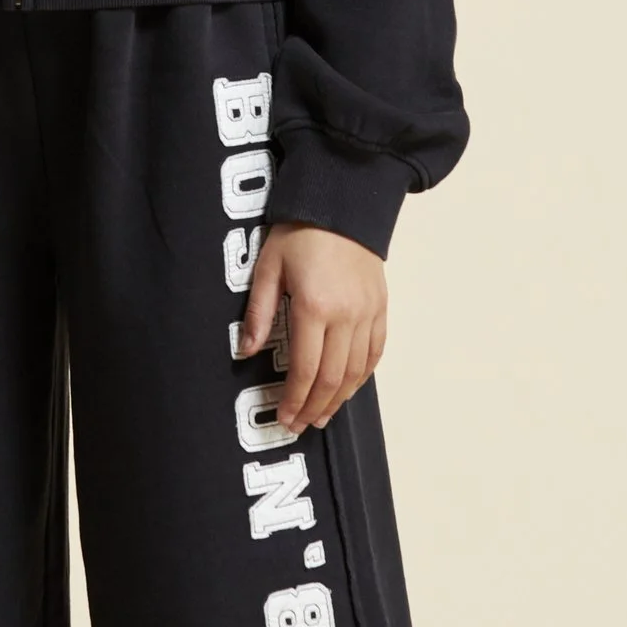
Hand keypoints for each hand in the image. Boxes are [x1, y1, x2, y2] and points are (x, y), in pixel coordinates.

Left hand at [238, 222, 387, 434]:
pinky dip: (362, 376)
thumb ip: (259, 312)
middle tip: (300, 425)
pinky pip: (375, 351)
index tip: (285, 417)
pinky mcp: (380, 307)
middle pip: (332, 377)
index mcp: (314, 306)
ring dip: (339, 398)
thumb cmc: (301, 230)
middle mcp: (346, 315)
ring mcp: (367, 312)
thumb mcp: (268, 266)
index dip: (294, 399)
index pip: (305, 369)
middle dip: (314, 407)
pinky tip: (348, 388)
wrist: (342, 201)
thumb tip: (246, 350)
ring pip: (356, 370)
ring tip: (322, 415)